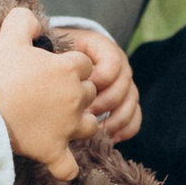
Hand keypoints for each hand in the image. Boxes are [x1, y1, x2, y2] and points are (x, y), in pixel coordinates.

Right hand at [0, 5, 94, 176]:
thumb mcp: (8, 37)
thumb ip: (24, 20)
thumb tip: (34, 19)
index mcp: (69, 69)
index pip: (85, 64)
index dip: (70, 65)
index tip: (50, 70)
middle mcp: (75, 98)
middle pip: (89, 93)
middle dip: (75, 92)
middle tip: (49, 93)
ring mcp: (67, 127)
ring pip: (89, 126)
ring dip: (79, 124)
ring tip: (61, 122)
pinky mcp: (54, 152)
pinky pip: (69, 167)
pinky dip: (65, 167)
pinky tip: (57, 161)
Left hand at [46, 20, 140, 142]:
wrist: (56, 67)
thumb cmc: (50, 58)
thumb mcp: (51, 49)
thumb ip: (54, 55)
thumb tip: (51, 67)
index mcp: (101, 47)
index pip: (113, 62)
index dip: (98, 78)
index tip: (78, 88)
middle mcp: (118, 64)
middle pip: (123, 85)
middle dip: (104, 103)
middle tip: (83, 114)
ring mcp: (124, 84)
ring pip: (131, 103)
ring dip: (114, 119)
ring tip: (94, 129)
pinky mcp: (126, 103)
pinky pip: (135, 118)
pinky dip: (124, 130)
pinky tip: (108, 137)